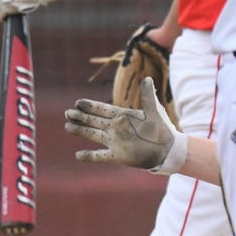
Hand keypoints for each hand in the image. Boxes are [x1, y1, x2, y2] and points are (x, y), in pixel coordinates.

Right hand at [64, 78, 186, 174]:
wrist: (167, 149)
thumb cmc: (162, 128)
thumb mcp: (154, 111)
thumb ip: (148, 96)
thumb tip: (147, 79)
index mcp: (123, 116)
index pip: (103, 110)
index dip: (91, 106)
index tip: (78, 102)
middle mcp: (116, 128)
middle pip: (94, 121)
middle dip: (81, 117)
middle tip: (68, 112)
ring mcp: (115, 142)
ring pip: (93, 135)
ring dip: (81, 131)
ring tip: (67, 127)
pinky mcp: (118, 155)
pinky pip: (100, 156)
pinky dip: (89, 156)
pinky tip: (78, 155)